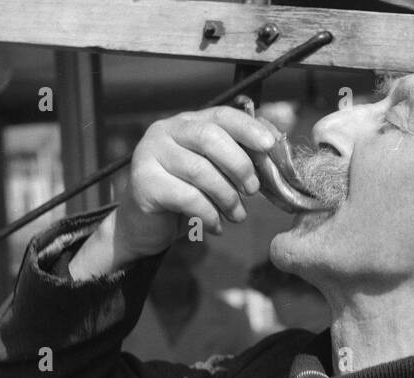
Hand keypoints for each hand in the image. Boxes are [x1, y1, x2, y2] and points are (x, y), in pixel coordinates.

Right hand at [70, 106, 278, 278]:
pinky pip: (187, 197)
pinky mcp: (144, 182)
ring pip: (200, 170)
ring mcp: (150, 154)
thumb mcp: (210, 174)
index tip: (270, 145)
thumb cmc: (182, 199)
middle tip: (253, 190)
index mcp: (186, 123)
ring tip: (237, 216)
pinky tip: (215, 227)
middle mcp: (165, 131)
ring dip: (227, 197)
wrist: (141, 227)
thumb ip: (233, 159)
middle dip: (238, 165)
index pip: (221, 115)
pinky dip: (209, 215)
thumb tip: (272, 153)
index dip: (248, 128)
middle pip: (210, 138)